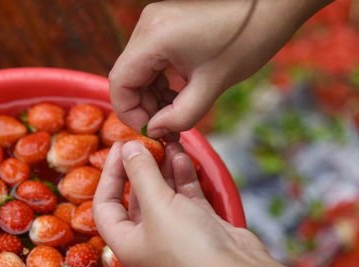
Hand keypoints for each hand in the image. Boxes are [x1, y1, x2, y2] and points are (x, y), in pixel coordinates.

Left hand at [93, 140, 276, 266]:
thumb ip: (141, 173)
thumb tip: (127, 147)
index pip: (105, 205)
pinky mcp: (198, 225)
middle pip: (135, 196)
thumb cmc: (188, 245)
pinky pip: (184, 196)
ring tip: (167, 142)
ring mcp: (173, 232)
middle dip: (139, 167)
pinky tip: (182, 157)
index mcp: (126, 242)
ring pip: (162, 193)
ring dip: (163, 168)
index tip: (119, 146)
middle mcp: (146, 238)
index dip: (109, 174)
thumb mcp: (158, 205)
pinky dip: (182, 177)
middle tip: (145, 140)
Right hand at [109, 0, 330, 137]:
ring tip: (175, 112)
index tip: (152, 130)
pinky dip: (158, 81)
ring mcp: (154, 23)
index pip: (119, 83)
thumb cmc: (247, 40)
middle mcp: (146, 26)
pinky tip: (177, 93)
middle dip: (143, 106)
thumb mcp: (211, 86)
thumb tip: (156, 131)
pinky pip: (149, 60)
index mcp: (153, 37)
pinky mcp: (164, 25)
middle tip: (166, 126)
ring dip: (151, 95)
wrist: (272, 7)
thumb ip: (180, 116)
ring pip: (137, 70)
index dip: (130, 113)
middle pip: (126, 77)